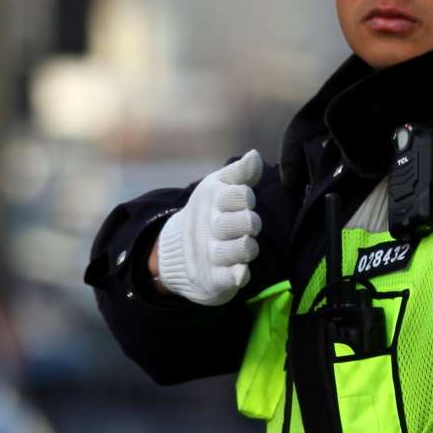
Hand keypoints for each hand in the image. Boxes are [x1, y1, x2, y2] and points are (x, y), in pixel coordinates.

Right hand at [152, 149, 263, 305]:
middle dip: (250, 222)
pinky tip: (241, 273)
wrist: (178, 251)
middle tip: (250, 224)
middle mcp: (213, 227)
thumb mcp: (219, 188)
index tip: (246, 198)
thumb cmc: (211, 213)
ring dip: (247, 246)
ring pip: (238, 250)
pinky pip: (229, 278)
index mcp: (214, 202)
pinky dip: (237, 275)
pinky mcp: (215, 279)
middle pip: (241, 223)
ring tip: (247, 244)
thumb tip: (255, 154)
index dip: (245, 197)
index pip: (237, 195)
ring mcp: (213, 254)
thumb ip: (239, 173)